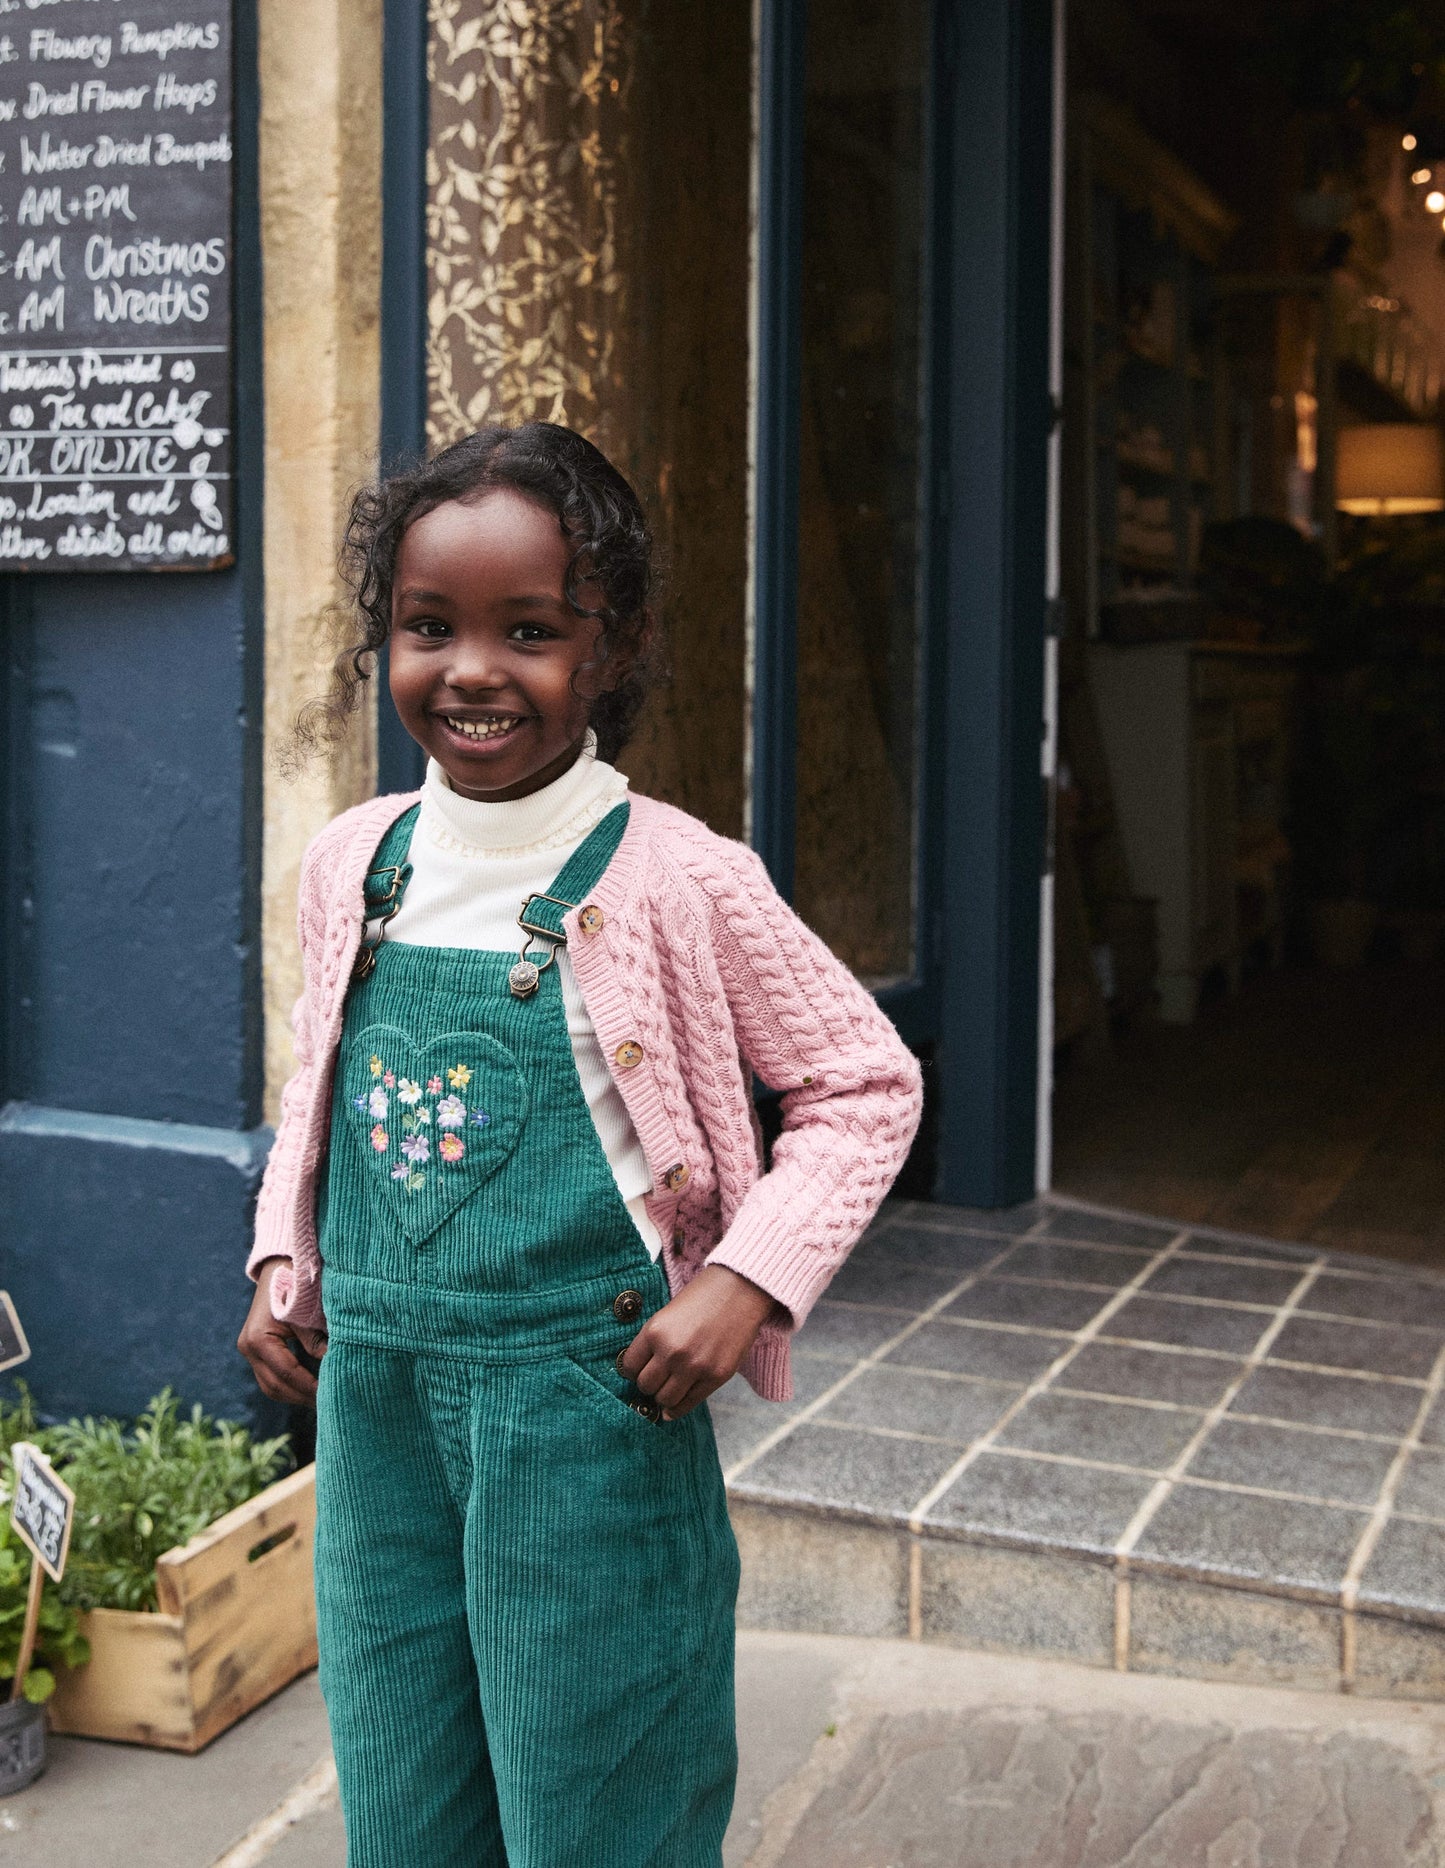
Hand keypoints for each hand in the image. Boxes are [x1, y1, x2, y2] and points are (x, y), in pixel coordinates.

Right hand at [238, 1260, 327, 1405]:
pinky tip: (310, 1388)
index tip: (330, 1395)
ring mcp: (248, 1350)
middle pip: (275, 1386)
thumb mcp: (307, 1312)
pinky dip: (288, 1385)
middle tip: (327, 1404)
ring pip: (270, 1386)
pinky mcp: (254, 1350)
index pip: (287, 1373)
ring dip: (294, 1395)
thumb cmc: (296, 1284)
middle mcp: (248, 1348)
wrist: (278, 1265)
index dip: (309, 1387)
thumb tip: (334, 1365)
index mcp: (258, 1339)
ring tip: (320, 1400)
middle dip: (301, 1397)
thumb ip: (317, 1340)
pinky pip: (270, 1376)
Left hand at [618, 1265, 777, 1418]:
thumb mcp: (667, 1314)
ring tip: (669, 1387)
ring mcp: (694, 1367)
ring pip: (665, 1399)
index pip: (629, 1367)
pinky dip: (678, 1408)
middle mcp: (672, 1352)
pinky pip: (689, 1404)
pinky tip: (675, 1405)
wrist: (739, 1290)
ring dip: (664, 1396)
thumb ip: (654, 1342)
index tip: (639, 1370)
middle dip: (648, 1384)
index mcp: (655, 1332)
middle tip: (656, 1378)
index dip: (633, 1370)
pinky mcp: (715, 1376)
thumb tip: (641, 1373)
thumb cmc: (702, 1298)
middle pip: (645, 1386)